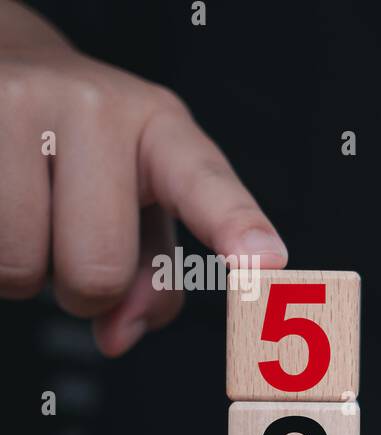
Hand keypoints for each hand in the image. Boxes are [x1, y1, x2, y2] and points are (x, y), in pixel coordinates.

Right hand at [0, 3, 286, 355]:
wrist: (8, 66)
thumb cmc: (91, 152)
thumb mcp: (144, 201)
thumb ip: (157, 276)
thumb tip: (120, 334)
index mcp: (161, 128)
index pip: (205, 187)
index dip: (236, 229)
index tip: (267, 263)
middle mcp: (93, 107)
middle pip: (99, 271)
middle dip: (86, 290)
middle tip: (74, 244)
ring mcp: (17, 106)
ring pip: (21, 267)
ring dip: (24, 272)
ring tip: (32, 217)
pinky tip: (4, 213)